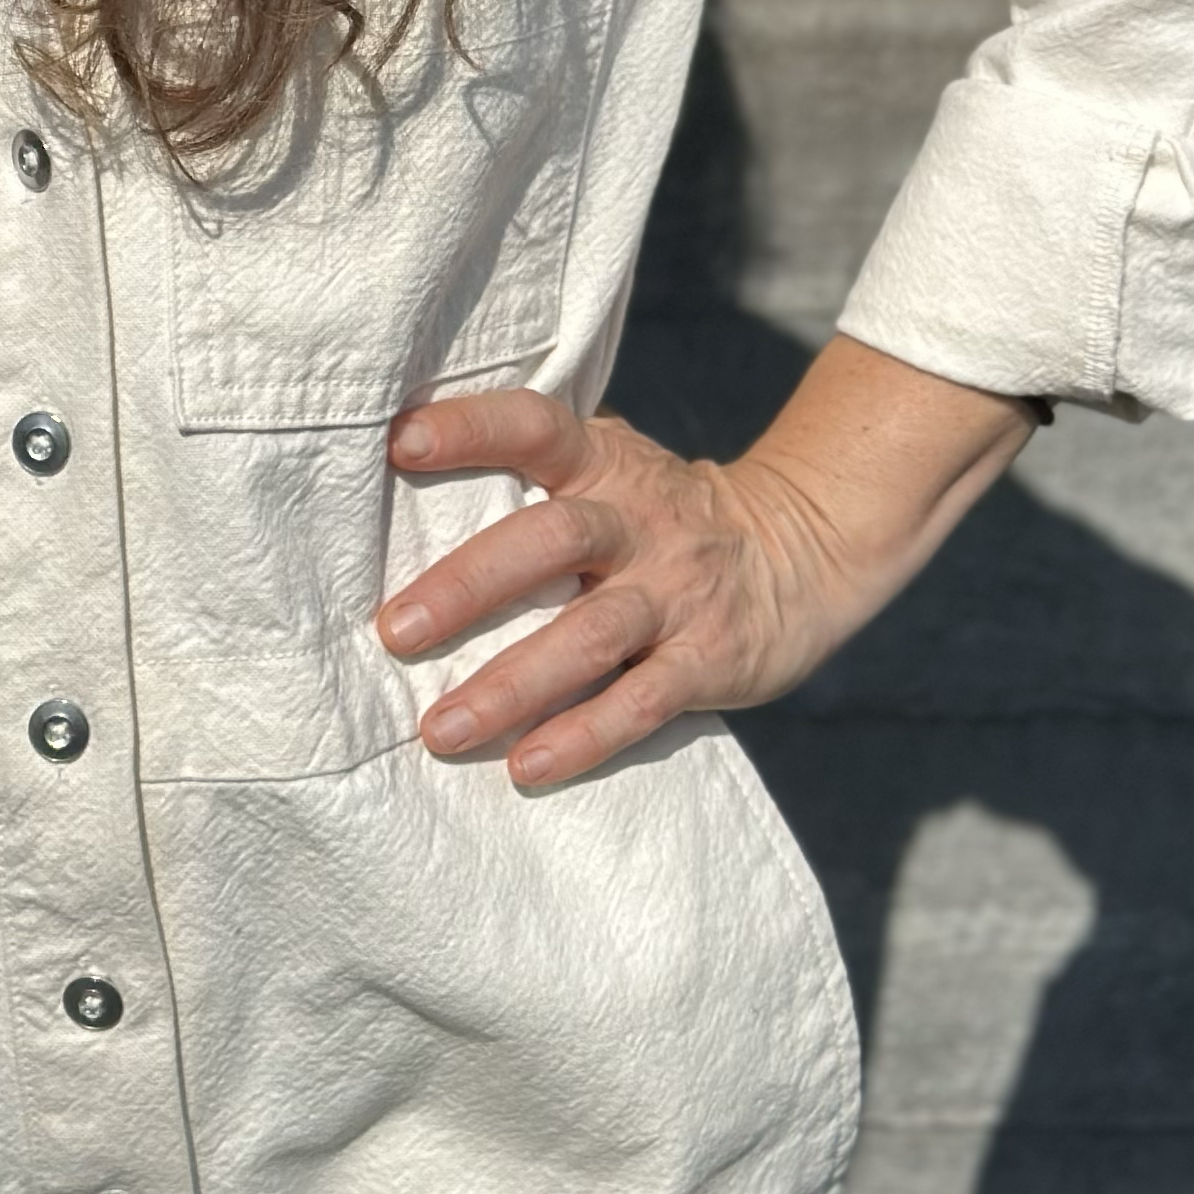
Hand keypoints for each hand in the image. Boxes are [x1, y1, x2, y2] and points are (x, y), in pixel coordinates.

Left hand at [375, 345, 1034, 791]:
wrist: (800, 552)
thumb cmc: (662, 513)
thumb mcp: (613, 469)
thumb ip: (537, 476)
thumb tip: (404, 475)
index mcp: (606, 462)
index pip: (535, 426)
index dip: (471, 428)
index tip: (400, 443)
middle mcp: (640, 519)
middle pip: (550, 540)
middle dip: (468, 585)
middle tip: (393, 631)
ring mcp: (676, 592)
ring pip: (588, 635)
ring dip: (509, 684)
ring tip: (439, 729)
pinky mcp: (707, 661)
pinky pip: (638, 703)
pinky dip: (581, 737)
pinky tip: (525, 767)